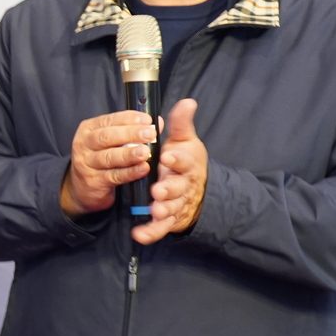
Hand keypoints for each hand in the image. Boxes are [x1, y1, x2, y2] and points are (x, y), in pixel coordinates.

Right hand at [58, 110, 156, 217]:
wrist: (81, 187)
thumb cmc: (100, 158)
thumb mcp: (110, 141)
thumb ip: (130, 131)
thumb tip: (156, 123)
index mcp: (88, 129)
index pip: (109, 120)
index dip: (129, 119)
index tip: (147, 120)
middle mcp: (84, 145)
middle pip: (107, 137)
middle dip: (130, 134)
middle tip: (150, 134)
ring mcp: (86, 164)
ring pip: (109, 157)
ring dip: (129, 154)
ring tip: (146, 152)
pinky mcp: (94, 182)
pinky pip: (114, 176)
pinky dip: (130, 172)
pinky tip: (143, 168)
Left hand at [132, 99, 206, 243]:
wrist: (196, 190)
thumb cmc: (185, 162)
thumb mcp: (185, 141)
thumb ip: (181, 123)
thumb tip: (187, 101)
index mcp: (187, 164)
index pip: (184, 161)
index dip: (177, 160)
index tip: (167, 156)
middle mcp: (184, 185)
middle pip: (179, 188)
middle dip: (169, 189)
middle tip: (158, 190)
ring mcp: (176, 203)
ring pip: (171, 208)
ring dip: (163, 210)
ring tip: (154, 209)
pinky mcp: (169, 219)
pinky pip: (161, 228)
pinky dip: (151, 233)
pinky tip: (138, 234)